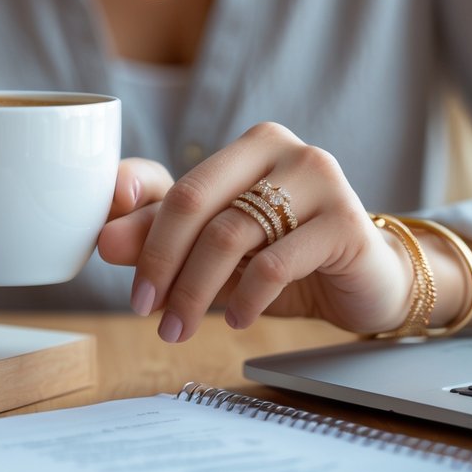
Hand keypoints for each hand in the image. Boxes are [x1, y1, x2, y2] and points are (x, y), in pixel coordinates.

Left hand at [98, 123, 412, 341]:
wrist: (368, 281)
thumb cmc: (287, 256)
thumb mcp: (219, 246)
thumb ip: (163, 233)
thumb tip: (103, 237)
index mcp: (252, 145)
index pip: (176, 184)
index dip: (137, 229)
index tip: (118, 276)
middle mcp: (287, 150)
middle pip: (196, 202)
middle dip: (161, 263)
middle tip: (146, 312)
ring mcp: (321, 180)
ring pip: (231, 235)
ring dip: (195, 291)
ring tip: (180, 327)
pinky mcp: (346, 223)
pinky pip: (275, 263)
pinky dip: (245, 298)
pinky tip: (237, 319)